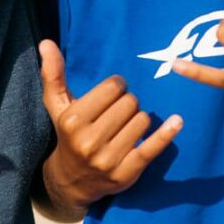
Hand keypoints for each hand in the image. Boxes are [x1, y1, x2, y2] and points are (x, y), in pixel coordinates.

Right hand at [39, 40, 181, 213]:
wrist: (72, 180)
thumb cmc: (67, 133)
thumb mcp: (56, 105)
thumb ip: (53, 74)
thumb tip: (46, 43)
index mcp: (73, 120)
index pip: (112, 89)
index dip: (117, 86)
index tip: (113, 92)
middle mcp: (88, 141)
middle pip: (130, 103)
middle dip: (128, 103)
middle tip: (119, 112)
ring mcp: (108, 160)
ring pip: (142, 121)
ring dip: (140, 119)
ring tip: (127, 125)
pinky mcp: (126, 173)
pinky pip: (151, 148)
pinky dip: (166, 133)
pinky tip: (177, 121)